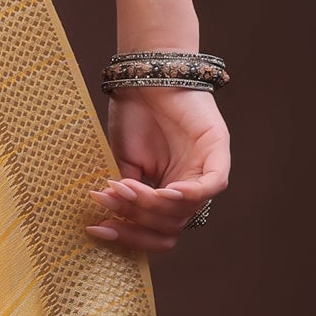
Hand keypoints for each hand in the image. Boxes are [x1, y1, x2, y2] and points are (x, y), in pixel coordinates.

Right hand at [87, 87, 228, 253]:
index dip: (129, 238)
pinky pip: (213, 185)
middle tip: (108, 198)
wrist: (145, 77)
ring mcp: (207, 171)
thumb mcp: (124, 163)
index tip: (97, 229)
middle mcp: (190, 188)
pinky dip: (190, 194)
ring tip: (123, 185)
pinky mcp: (218, 151)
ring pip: (186, 210)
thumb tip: (111, 223)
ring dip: (151, 203)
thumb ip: (127, 195)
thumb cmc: (135, 116)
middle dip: (135, 218)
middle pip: (170, 227)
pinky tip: (164, 191)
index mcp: (169, 194)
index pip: (157, 234)